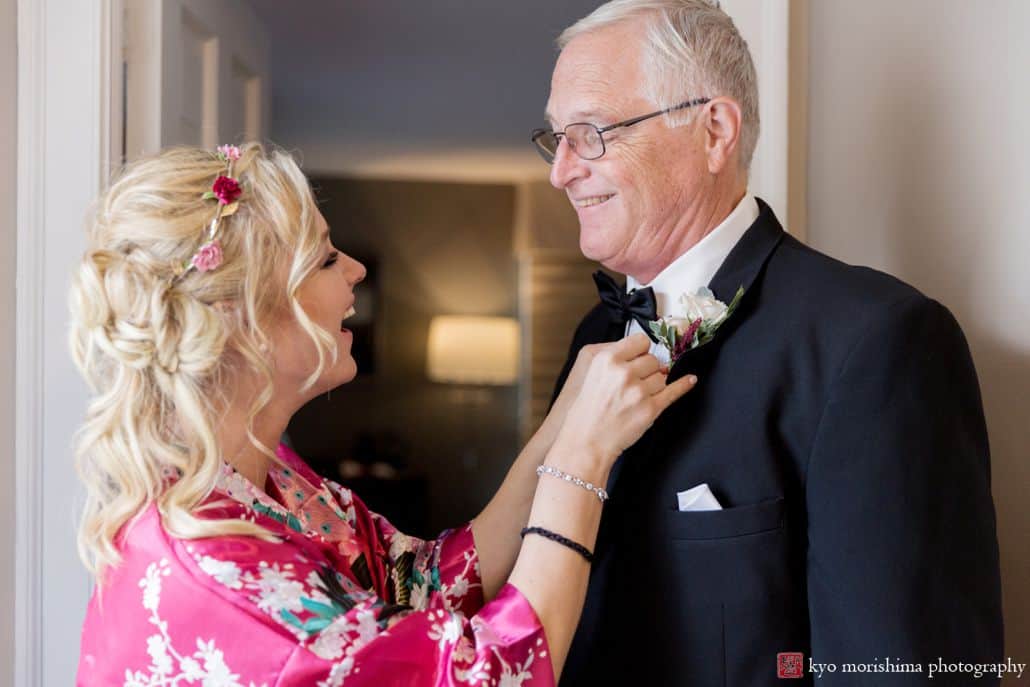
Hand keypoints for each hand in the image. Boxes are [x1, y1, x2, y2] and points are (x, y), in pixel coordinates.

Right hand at [549, 333, 696, 478]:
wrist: (586, 442)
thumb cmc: (586, 411)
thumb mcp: (592, 373)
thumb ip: (615, 357)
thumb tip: (644, 352)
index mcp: (607, 359)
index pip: (640, 341)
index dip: (641, 350)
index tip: (640, 356)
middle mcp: (623, 372)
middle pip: (653, 359)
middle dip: (647, 369)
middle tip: (634, 382)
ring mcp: (638, 391)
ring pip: (661, 377)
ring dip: (654, 384)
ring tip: (638, 396)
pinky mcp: (650, 409)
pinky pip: (673, 392)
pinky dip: (683, 385)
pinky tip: (690, 380)